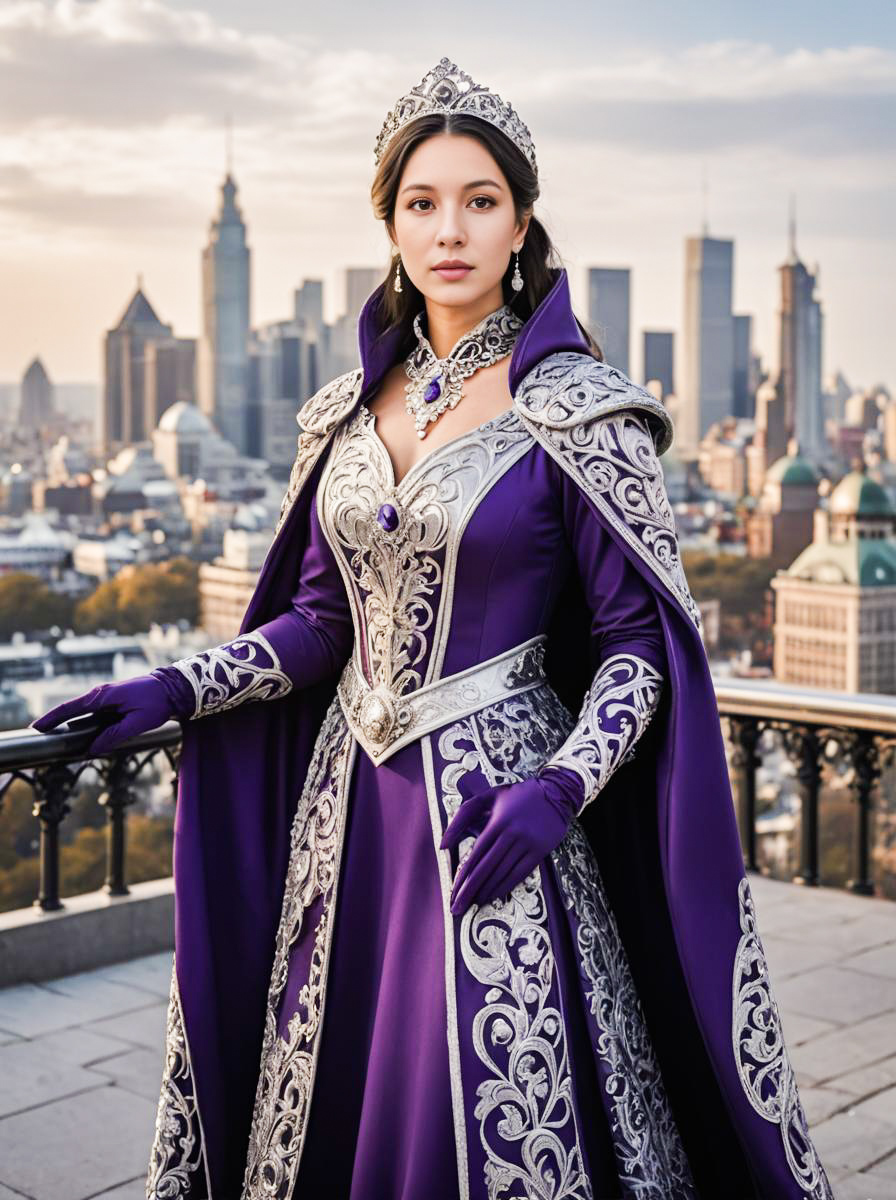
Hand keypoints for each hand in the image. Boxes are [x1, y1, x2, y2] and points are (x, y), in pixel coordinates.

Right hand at [30, 675, 176, 755]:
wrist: (173, 687)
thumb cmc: (157, 703)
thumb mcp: (137, 723)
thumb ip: (114, 736)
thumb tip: (92, 749)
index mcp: (102, 696)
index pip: (70, 708)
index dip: (52, 718)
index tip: (37, 728)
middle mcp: (100, 693)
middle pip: (71, 710)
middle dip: (55, 721)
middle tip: (40, 735)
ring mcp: (106, 696)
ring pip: (82, 712)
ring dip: (69, 722)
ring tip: (56, 736)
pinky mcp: (113, 700)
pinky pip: (92, 712)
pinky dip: (83, 721)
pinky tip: (80, 732)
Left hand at [439, 776, 574, 915]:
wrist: (556, 792)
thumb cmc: (516, 795)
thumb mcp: (488, 797)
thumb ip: (462, 817)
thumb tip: (443, 845)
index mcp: (497, 821)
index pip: (475, 856)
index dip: (462, 877)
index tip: (452, 893)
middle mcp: (511, 834)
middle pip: (486, 869)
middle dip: (469, 891)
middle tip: (457, 909)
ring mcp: (527, 844)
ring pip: (502, 873)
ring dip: (486, 891)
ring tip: (473, 904)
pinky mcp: (540, 851)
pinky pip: (520, 874)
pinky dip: (506, 886)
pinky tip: (493, 896)